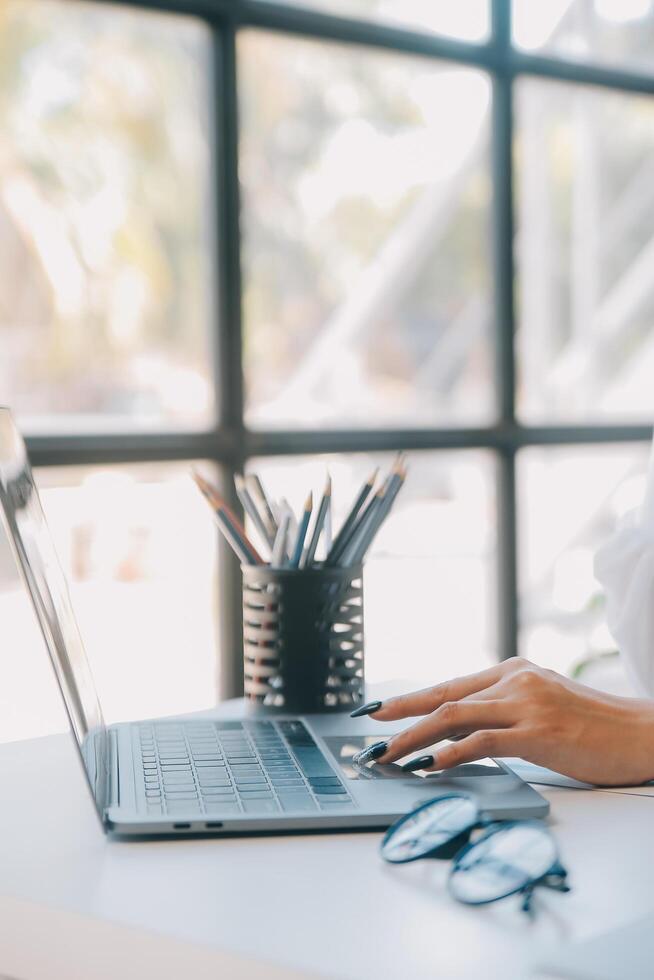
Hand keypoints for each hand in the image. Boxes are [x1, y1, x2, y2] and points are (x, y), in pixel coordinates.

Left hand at [355, 658, 653, 785]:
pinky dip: (449, 753)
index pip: (450, 685)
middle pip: (443, 697)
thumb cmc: (594, 726)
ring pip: (453, 716)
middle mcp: (515, 679)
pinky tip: (428, 765)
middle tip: (369, 734)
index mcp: (514, 671)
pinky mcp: (539, 731)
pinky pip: (482, 741)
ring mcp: (526, 703)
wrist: (642, 733)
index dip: (410, 699)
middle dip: (400, 716)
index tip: (378, 710)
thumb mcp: (542, 707)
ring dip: (413, 738)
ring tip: (387, 756)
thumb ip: (502, 713)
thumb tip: (454, 736)